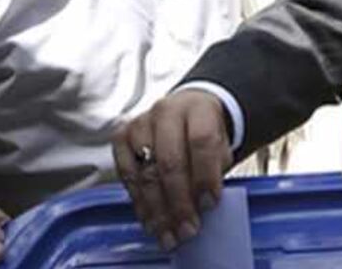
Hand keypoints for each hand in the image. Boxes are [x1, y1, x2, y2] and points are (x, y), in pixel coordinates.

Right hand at [112, 90, 231, 250]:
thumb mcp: (220, 143)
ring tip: (169, 234)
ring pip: (146, 173)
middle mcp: (166, 112)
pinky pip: (127, 177)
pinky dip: (140, 204)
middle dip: (179, 201)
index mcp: (198, 108)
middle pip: (170, 161)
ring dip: (158, 210)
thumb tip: (205, 204)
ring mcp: (140, 124)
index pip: (201, 141)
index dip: (205, 175)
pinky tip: (151, 222)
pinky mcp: (121, 138)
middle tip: (188, 228)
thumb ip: (215, 168)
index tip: (210, 204)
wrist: (185, 110)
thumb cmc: (203, 132)